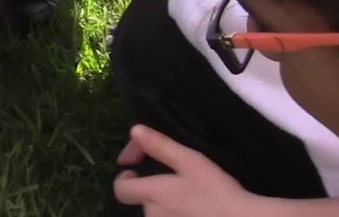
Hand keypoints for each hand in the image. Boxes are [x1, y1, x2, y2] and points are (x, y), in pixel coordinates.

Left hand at [114, 125, 258, 215]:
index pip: (120, 190)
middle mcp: (154, 215)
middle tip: (174, 181)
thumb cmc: (217, 191)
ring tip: (188, 196)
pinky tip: (196, 210)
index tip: (136, 170)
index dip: (124, 178)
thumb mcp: (191, 161)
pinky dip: (177, 214)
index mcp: (153, 194)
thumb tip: (135, 130)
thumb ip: (161, 146)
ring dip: (165, 205)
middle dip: (151, 190)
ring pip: (157, 213)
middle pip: (141, 201)